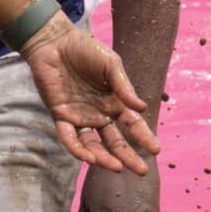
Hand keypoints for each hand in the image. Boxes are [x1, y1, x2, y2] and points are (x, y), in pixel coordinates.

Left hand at [20, 18, 158, 174]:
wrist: (54, 41)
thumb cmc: (84, 49)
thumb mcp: (111, 64)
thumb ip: (124, 86)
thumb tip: (142, 107)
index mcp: (114, 102)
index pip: (132, 125)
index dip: (144, 137)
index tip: (156, 149)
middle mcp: (98, 114)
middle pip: (115, 142)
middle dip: (128, 156)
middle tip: (142, 170)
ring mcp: (79, 117)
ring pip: (93, 145)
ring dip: (104, 158)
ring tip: (117, 167)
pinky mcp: (60, 116)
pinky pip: (69, 138)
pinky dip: (78, 149)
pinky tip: (89, 158)